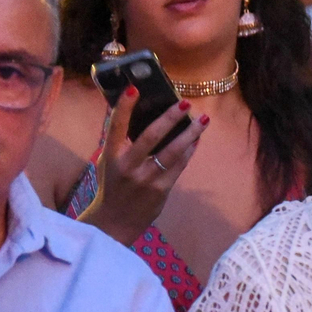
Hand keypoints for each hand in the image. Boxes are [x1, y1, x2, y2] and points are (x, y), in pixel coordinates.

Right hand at [83, 86, 205, 244]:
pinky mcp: (161, 189)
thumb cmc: (113, 186)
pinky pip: (180, 165)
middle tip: (185, 103)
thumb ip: (121, 143)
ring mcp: (145, 178)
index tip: (134, 88)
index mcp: (110, 156)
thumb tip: (145, 116)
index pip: (115, 126)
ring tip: (203, 120)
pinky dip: (190, 151)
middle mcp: (127, 166)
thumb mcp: (108, 163)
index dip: (123, 107)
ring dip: (190, 134)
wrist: (114, 222)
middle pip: (150, 136)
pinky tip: (197, 140)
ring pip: (172, 151)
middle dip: (169, 118)